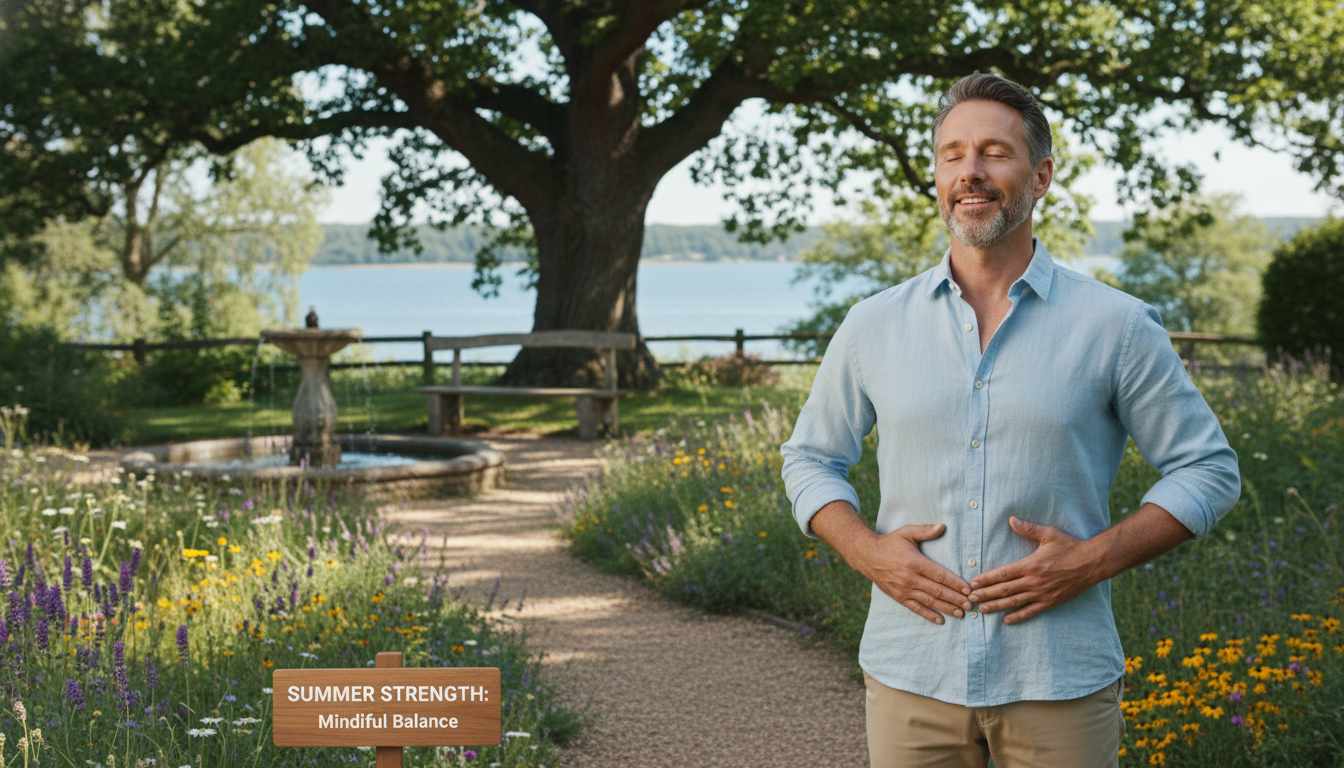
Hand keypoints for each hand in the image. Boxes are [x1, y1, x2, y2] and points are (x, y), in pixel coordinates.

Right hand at [858, 523, 972, 625]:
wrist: (867, 555)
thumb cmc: (890, 542)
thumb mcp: (906, 532)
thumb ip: (925, 530)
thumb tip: (943, 527)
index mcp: (915, 562)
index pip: (940, 575)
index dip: (955, 583)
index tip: (968, 589)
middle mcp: (910, 578)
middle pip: (938, 591)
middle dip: (955, 599)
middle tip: (970, 605)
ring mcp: (904, 590)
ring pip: (929, 601)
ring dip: (946, 608)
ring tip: (961, 613)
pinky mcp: (898, 597)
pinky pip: (916, 608)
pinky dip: (929, 615)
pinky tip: (940, 620)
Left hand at [968, 515, 1101, 624]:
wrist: (1092, 562)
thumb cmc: (1070, 546)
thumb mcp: (1049, 534)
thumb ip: (1028, 529)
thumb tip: (1011, 519)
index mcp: (1030, 565)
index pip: (1002, 574)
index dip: (986, 579)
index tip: (972, 583)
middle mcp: (1034, 581)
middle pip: (1004, 590)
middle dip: (985, 595)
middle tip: (969, 600)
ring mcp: (1042, 593)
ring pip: (1014, 602)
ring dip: (996, 606)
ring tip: (982, 610)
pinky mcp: (1051, 601)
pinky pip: (1031, 611)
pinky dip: (1018, 616)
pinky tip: (1006, 620)